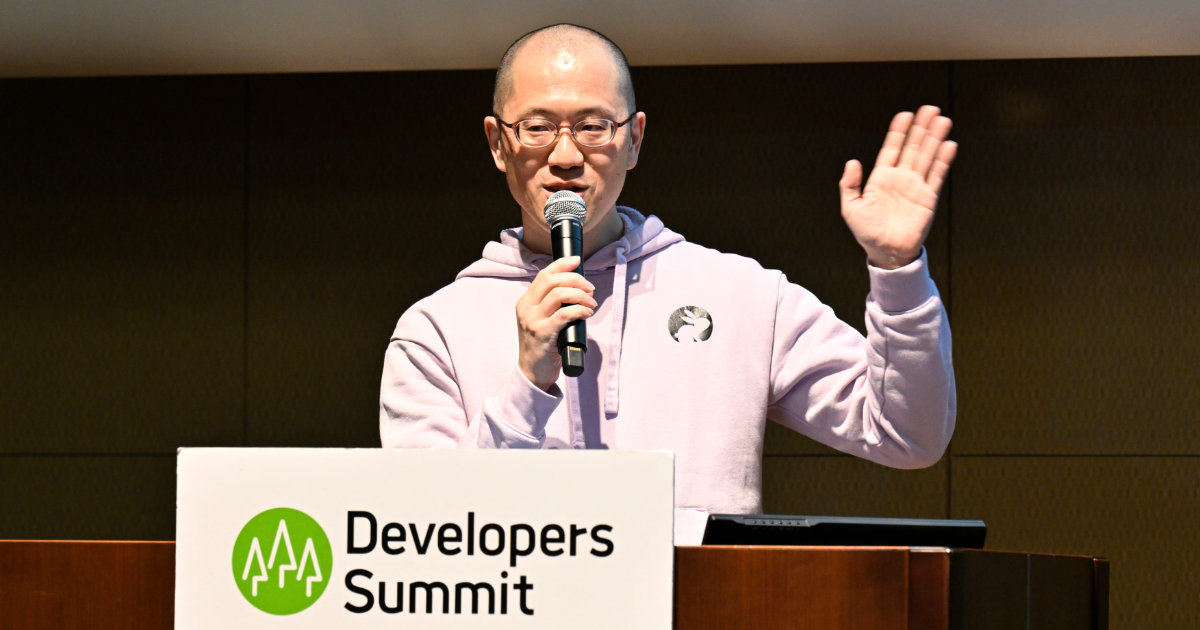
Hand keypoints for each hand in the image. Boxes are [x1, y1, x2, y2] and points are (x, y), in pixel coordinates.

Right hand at [515, 256, 595, 390]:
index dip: (562, 264)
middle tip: (590, 288)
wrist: (532, 372)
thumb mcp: (540, 320)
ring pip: (558, 294)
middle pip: (551, 280)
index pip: (543, 275)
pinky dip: (580, 309)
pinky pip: (564, 314)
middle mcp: (526, 308)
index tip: (577, 261)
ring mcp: (533, 321)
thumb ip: (551, 304)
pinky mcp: (543, 333)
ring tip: (591, 302)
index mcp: (526, 302)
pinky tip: (587, 312)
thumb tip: (577, 289)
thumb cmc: (542, 346)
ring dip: (580, 295)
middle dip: (575, 279)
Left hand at [839, 105, 956, 268]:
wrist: (886, 253)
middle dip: (921, 128)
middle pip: (913, 147)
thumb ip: (849, 185)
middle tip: (929, 108)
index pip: (892, 148)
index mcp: (881, 178)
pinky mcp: (927, 198)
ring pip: (927, 156)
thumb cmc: (867, 232)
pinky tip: (948, 145)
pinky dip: (943, 161)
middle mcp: (900, 179)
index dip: (898, 131)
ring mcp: (915, 187)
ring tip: (942, 120)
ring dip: (935, 139)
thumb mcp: (851, 208)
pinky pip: (936, 176)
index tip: (904, 114)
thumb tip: (852, 161)